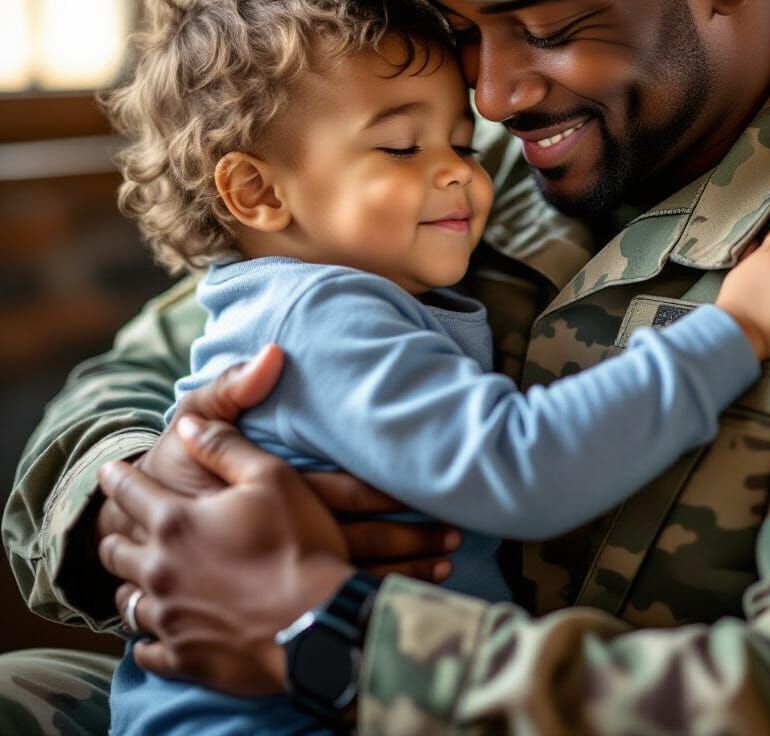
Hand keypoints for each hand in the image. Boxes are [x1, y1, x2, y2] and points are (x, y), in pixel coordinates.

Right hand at [98, 345, 458, 578]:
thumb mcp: (190, 422)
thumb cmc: (169, 472)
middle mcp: (276, 537)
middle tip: (457, 535)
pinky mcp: (268, 598)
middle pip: (356, 543)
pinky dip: (364, 602)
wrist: (127, 532)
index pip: (340, 492)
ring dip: (398, 574)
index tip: (432, 485)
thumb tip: (276, 352)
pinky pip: (326, 603)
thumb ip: (234, 388)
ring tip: (445, 567)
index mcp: (268, 490)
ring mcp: (273, 574)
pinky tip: (397, 600)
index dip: (388, 491)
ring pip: (347, 579)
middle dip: (409, 541)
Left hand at [98, 416, 352, 694]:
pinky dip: (146, 640)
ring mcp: (170, 619)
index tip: (108, 470)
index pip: (129, 493)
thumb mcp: (272, 477)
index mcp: (176, 522)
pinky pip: (146, 652)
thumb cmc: (299, 543)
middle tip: (117, 528)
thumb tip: (186, 427)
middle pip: (116, 551)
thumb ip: (224, 447)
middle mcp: (161, 571)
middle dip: (115, 534)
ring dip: (130, 586)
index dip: (117, 478)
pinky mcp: (184, 658)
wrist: (319, 623)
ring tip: (135, 581)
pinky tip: (152, 637)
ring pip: (127, 602)